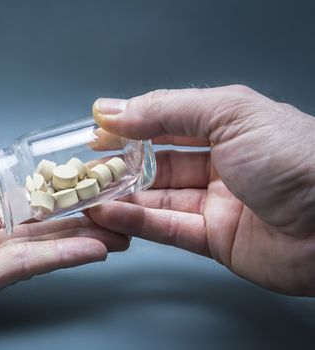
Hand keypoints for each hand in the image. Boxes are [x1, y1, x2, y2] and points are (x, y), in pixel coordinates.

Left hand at [0, 148, 128, 348]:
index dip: (20, 205)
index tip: (50, 194)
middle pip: (18, 234)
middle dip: (61, 224)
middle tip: (99, 211)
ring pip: (31, 251)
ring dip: (74, 239)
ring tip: (115, 228)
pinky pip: (24, 268)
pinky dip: (63, 256)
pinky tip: (97, 245)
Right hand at [87, 85, 314, 295]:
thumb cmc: (297, 158)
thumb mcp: (229, 113)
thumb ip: (167, 109)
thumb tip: (114, 108)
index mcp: (230, 127)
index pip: (168, 122)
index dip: (131, 124)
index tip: (96, 128)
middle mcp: (222, 164)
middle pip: (159, 162)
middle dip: (121, 163)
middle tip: (85, 165)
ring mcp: (217, 204)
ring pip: (158, 198)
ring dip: (122, 196)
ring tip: (88, 192)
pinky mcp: (215, 240)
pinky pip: (168, 229)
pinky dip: (137, 223)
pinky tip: (110, 214)